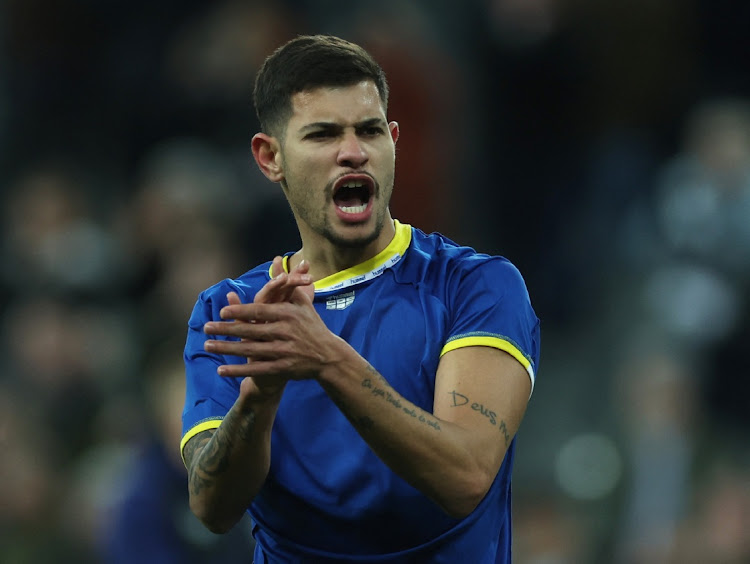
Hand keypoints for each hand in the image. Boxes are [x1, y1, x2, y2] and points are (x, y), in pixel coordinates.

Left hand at [204, 256, 323, 393]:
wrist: (329, 356)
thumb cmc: (313, 326)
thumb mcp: (303, 303)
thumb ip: (286, 283)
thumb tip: (276, 260)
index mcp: (288, 315)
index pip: (260, 311)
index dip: (240, 312)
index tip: (222, 311)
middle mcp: (285, 332)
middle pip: (250, 331)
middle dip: (226, 330)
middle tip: (206, 328)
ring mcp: (284, 352)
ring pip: (250, 351)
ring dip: (227, 349)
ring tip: (208, 345)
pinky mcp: (283, 368)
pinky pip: (256, 369)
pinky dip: (238, 371)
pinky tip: (221, 370)